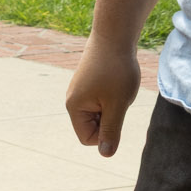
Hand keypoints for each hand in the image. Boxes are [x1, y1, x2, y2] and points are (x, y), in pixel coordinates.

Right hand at [66, 41, 142, 156]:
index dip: (107, 132)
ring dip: (113, 106)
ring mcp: (80, 91)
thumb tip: (105, 154)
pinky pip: (101, 101)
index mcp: (74, 107)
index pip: (88, 139)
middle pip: (93, 127)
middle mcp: (72, 100)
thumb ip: (110, 131)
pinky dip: (112, 96)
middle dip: (110, 118)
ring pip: (99, 114)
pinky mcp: (88, 83)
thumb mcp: (117, 105)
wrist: (114, 35)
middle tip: (117, 96)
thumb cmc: (116, 70)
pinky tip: (116, 79)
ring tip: (117, 87)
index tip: (115, 110)